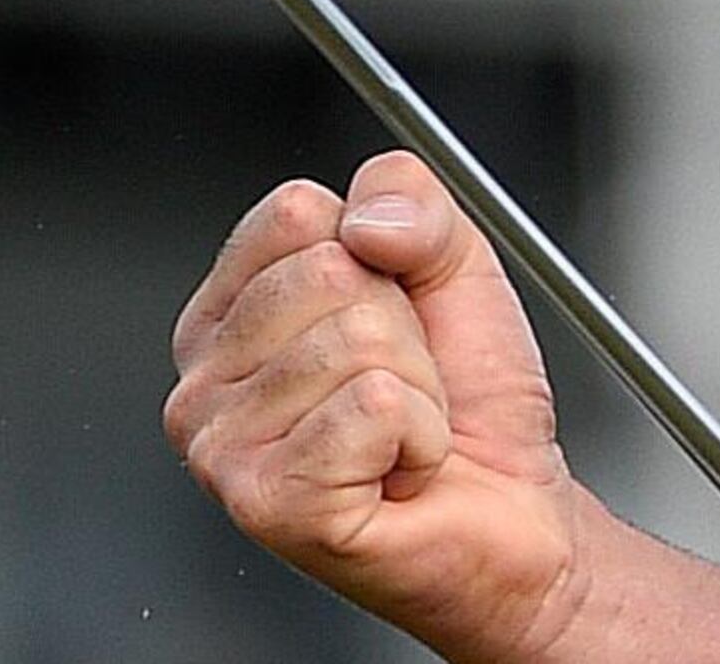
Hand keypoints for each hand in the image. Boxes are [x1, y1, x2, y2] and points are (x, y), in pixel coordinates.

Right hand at [166, 151, 589, 662]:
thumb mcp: (457, 267)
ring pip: (356, 340)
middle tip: (403, 385)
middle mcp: (207, 381)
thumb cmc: (473, 406)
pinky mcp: (266, 500)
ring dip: (417, 386)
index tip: (393, 309)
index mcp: (232, 314)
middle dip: (405, 326)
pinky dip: (419, 434)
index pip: (294, 212)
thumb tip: (365, 217)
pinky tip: (399, 469)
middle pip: (328, 271)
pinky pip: (375, 404)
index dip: (380, 252)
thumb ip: (414, 201)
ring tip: (400, 430)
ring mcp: (223, 446)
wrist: (512, 516)